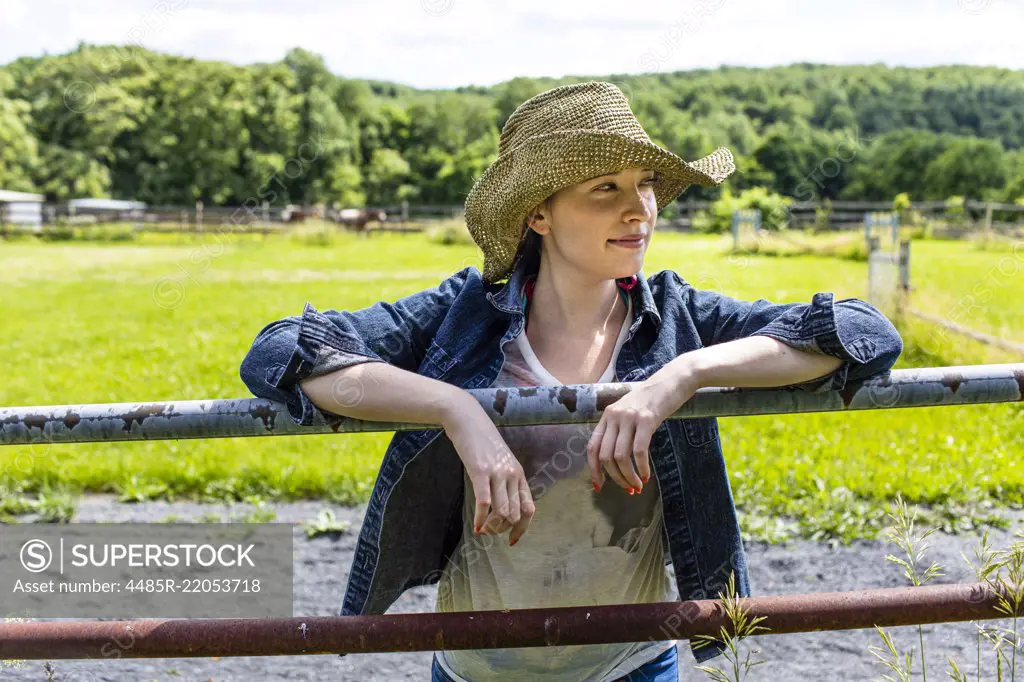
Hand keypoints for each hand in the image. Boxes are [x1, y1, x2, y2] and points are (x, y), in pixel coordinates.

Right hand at [442, 393, 535, 544]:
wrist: (467, 419)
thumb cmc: (481, 441)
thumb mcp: (500, 461)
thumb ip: (504, 480)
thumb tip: (502, 507)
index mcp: (518, 474)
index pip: (529, 508)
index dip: (522, 528)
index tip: (511, 540)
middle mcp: (512, 475)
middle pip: (516, 514)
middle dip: (503, 529)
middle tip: (489, 532)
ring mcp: (497, 473)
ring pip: (503, 512)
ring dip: (492, 527)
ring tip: (482, 529)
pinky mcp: (480, 471)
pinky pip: (484, 503)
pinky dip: (481, 519)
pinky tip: (475, 526)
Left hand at [587, 357, 701, 493]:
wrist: (673, 379)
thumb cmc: (653, 399)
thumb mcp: (630, 412)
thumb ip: (620, 430)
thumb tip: (616, 460)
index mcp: (607, 416)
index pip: (592, 447)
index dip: (594, 469)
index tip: (600, 486)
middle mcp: (614, 416)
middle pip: (605, 456)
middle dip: (615, 478)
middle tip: (628, 488)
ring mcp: (630, 417)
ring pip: (620, 457)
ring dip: (628, 477)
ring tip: (637, 486)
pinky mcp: (647, 419)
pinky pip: (639, 451)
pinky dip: (642, 468)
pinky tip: (647, 476)